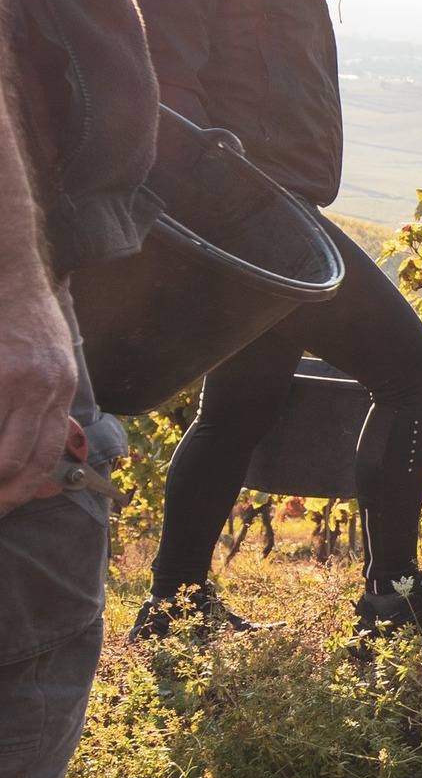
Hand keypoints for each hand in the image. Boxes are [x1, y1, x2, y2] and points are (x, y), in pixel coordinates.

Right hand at [0, 267, 76, 516]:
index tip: (12, 500)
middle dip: (1, 488)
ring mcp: (7, 380)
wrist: (8, 277)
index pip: (48, 452)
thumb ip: (50, 405)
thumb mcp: (56, 362)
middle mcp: (38, 388)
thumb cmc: (29, 321)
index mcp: (60, 389)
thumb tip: (50, 450)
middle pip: (16, 457)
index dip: (28, 485)